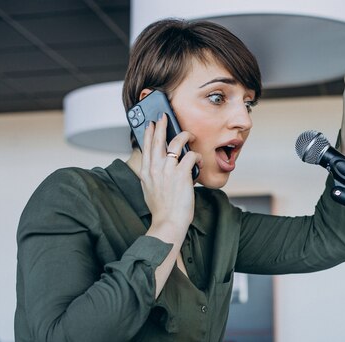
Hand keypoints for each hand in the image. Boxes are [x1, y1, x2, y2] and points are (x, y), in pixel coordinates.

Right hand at [139, 114, 201, 241]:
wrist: (168, 222)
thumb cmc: (162, 210)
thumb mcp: (149, 190)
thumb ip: (153, 177)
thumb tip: (158, 169)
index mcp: (146, 172)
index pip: (146, 147)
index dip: (148, 133)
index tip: (150, 124)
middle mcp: (155, 168)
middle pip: (157, 139)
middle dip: (162, 125)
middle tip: (165, 116)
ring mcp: (168, 170)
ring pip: (176, 143)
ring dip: (185, 136)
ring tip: (190, 135)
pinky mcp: (182, 174)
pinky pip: (191, 156)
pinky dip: (197, 156)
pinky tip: (198, 160)